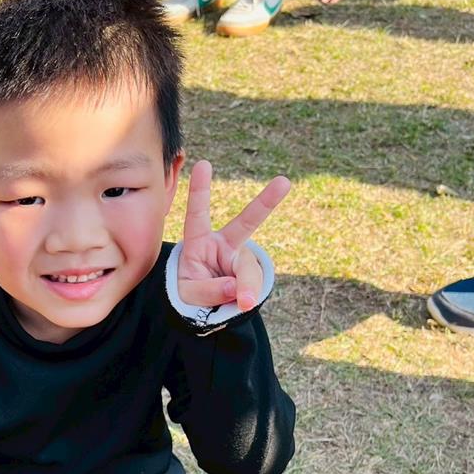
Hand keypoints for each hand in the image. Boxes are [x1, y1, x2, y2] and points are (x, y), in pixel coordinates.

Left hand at [177, 161, 290, 311]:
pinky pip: (254, 286)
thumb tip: (238, 288)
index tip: (203, 164)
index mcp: (199, 241)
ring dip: (246, 287)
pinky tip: (243, 304)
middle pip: (246, 222)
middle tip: (284, 182)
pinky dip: (249, 297)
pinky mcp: (252, 276)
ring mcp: (240, 259)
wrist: (204, 309)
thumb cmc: (190, 293)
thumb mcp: (188, 293)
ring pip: (247, 269)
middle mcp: (224, 244)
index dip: (200, 190)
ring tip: (243, 302)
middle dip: (265, 202)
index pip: (198, 214)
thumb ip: (208, 290)